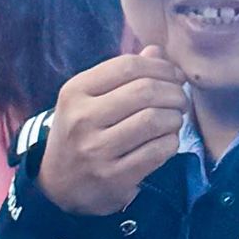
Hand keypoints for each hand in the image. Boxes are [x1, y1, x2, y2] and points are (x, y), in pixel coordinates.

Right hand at [33, 46, 188, 219]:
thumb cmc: (78, 134)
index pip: (128, 66)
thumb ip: (122, 74)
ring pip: (154, 120)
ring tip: (174, 120)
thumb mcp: (88, 99)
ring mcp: (97, 150)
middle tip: (180, 100)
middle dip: (174, 92)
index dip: (161, 67)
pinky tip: (167, 141)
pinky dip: (171, 142)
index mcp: (75, 92)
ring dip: (175, 118)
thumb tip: (158, 52)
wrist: (57, 186)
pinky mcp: (114, 177)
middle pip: (145, 91)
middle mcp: (82, 119)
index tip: (175, 76)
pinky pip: (157, 151)